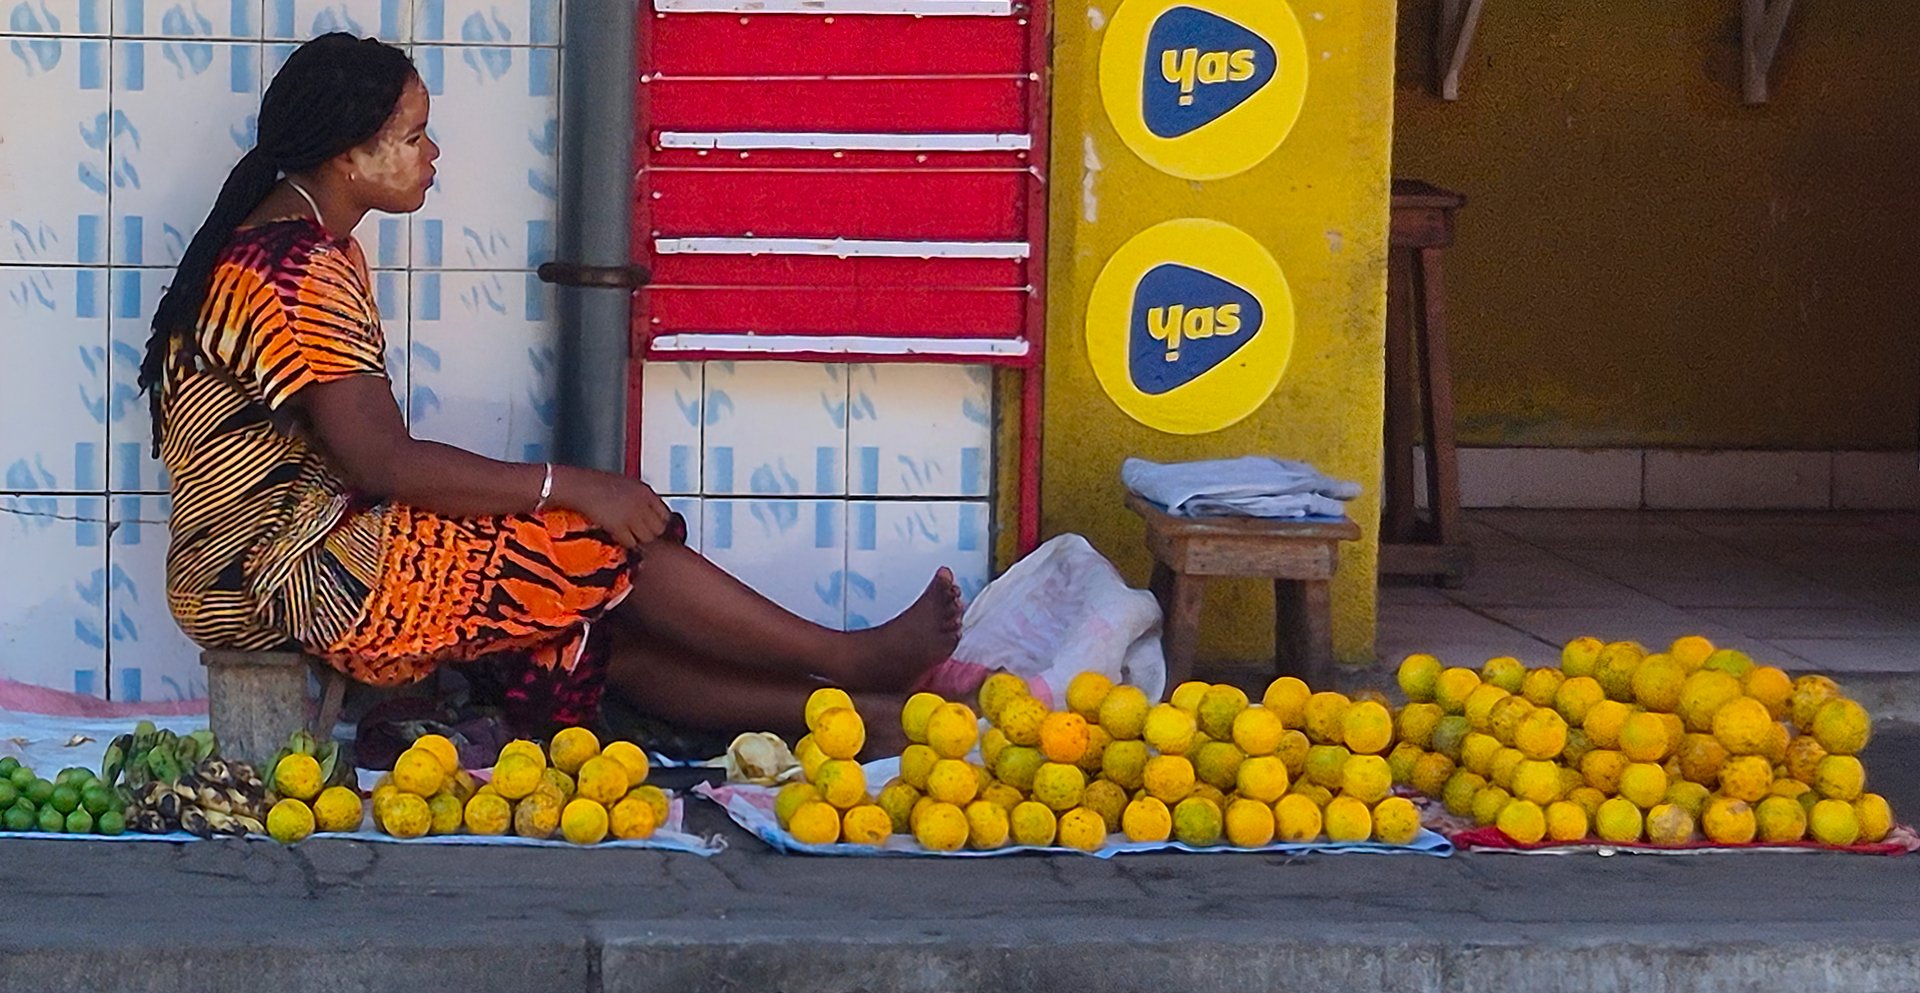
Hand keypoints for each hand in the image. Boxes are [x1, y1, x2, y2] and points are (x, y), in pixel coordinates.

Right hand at [553, 466, 669, 548]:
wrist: (579, 486)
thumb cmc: (597, 483)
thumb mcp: (627, 484)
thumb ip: (640, 497)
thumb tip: (648, 512)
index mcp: (645, 491)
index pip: (665, 514)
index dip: (658, 523)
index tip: (651, 526)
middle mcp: (642, 503)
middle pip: (658, 529)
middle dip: (650, 533)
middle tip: (639, 533)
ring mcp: (631, 515)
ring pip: (647, 538)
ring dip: (638, 539)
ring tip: (628, 535)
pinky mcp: (619, 526)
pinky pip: (631, 543)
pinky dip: (625, 543)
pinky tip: (618, 536)